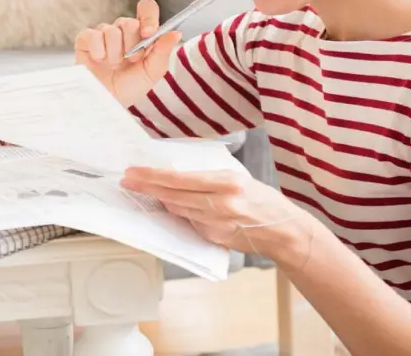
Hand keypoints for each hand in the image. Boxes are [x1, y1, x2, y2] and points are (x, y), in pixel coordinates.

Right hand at [74, 0, 182, 107]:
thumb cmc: (131, 87)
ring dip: (114, 54)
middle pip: (129, 22)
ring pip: (110, 30)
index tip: (148, 34)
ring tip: (114, 66)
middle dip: (131, 45)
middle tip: (130, 61)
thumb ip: (163, 51)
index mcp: (142, 32)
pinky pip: (92, 35)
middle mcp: (123, 29)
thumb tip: (176, 33)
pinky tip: (99, 61)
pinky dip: (98, 52)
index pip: (147, 8)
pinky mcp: (85, 39)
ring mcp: (103, 33)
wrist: (107, 101)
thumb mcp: (152, 72)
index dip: (148, 17)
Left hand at [119, 166, 315, 266]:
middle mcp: (221, 204)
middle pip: (173, 196)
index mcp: (227, 182)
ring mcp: (217, 224)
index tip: (134, 172)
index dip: (153, 176)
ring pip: (178, 210)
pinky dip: (180, 213)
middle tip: (127, 181)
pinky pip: (189, 222)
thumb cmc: (262, 199)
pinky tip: (171, 206)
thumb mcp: (239, 177)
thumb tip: (176, 172)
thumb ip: (209, 176)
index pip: (180, 179)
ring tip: (144, 190)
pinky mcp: (215, 238)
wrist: (283, 230)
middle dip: (146, 188)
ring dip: (160, 200)